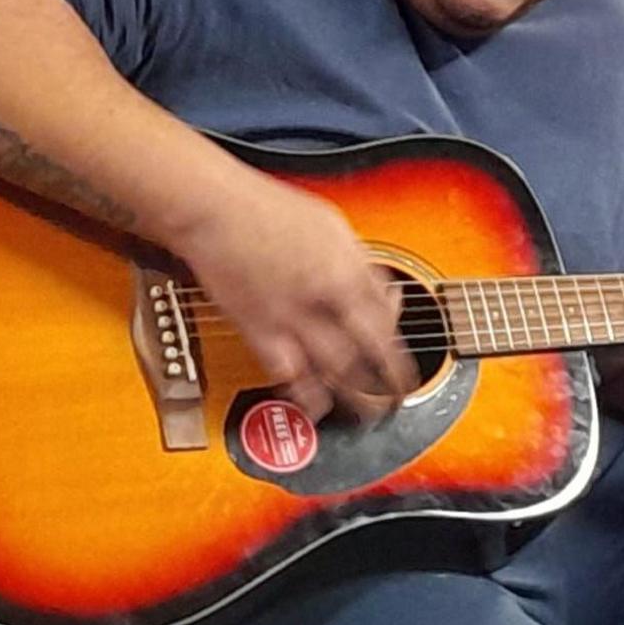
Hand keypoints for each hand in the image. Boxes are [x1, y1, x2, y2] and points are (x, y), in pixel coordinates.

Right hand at [171, 168, 415, 421]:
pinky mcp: (257, 329)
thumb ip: (358, 261)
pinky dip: (305, 394)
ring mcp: (291, 317)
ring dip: (355, 396)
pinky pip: (286, 372)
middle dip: (389, 381)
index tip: (407, 365)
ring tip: (370, 414)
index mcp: (348, 268)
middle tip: (399, 399)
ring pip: (333, 368)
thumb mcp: (333, 224)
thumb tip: (380, 289)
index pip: (386, 319)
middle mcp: (325, 296)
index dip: (398, 347)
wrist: (216, 209)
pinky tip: (317, 406)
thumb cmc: (272, 209)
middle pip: (368, 349)